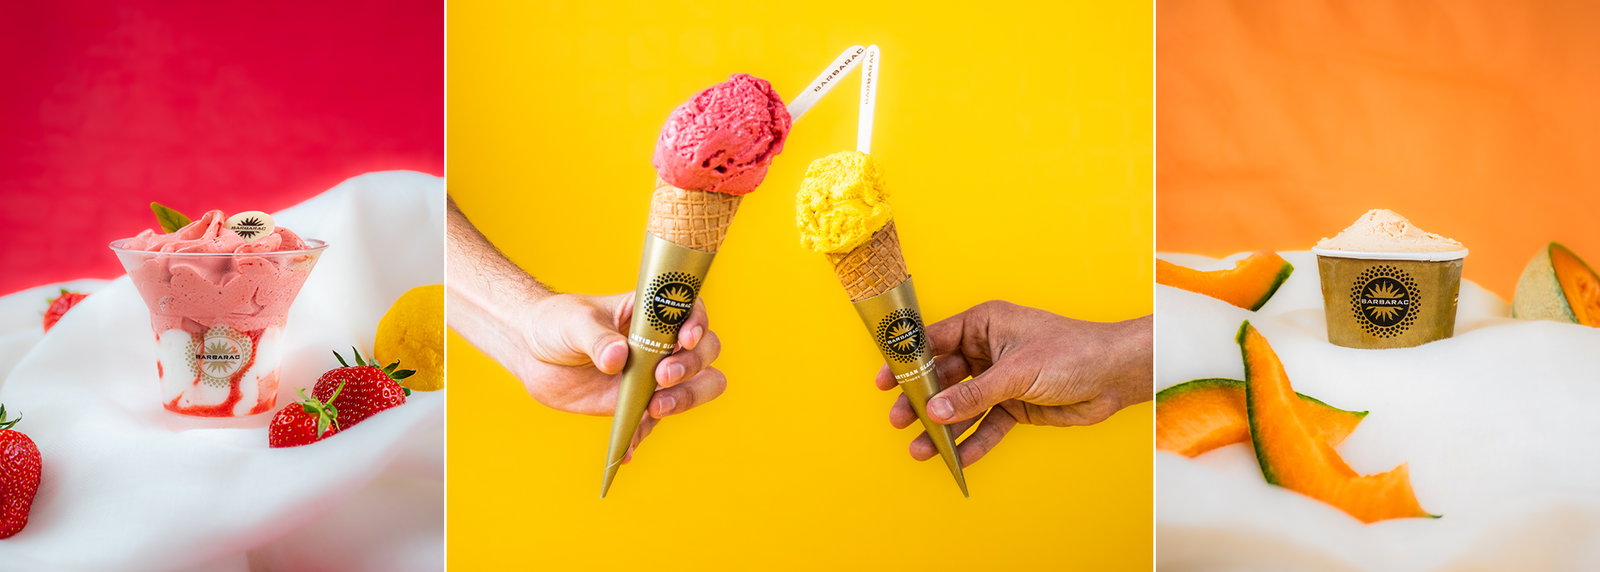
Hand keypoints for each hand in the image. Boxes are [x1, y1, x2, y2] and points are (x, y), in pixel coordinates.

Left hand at [446, 198, 725, 463]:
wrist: (533, 353)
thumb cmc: (557, 323)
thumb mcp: (573, 323)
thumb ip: (597, 339)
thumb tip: (618, 357)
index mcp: (651, 312)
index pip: (691, 312)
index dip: (697, 324)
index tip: (684, 340)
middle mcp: (660, 343)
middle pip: (704, 353)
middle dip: (692, 367)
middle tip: (662, 376)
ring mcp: (652, 376)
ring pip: (694, 389)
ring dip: (684, 399)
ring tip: (655, 408)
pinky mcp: (636, 404)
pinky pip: (651, 424)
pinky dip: (642, 436)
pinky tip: (626, 446)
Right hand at [875, 301, 1150, 467]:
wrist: (1116, 375)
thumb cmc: (1072, 353)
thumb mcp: (1016, 372)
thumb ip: (974, 394)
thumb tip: (935, 409)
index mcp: (984, 324)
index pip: (935, 340)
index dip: (908, 361)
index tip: (885, 380)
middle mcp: (988, 350)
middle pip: (944, 378)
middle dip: (922, 401)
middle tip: (900, 420)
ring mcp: (1000, 380)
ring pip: (963, 406)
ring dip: (944, 428)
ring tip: (921, 450)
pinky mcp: (1015, 406)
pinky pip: (987, 426)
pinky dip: (974, 442)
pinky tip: (958, 459)